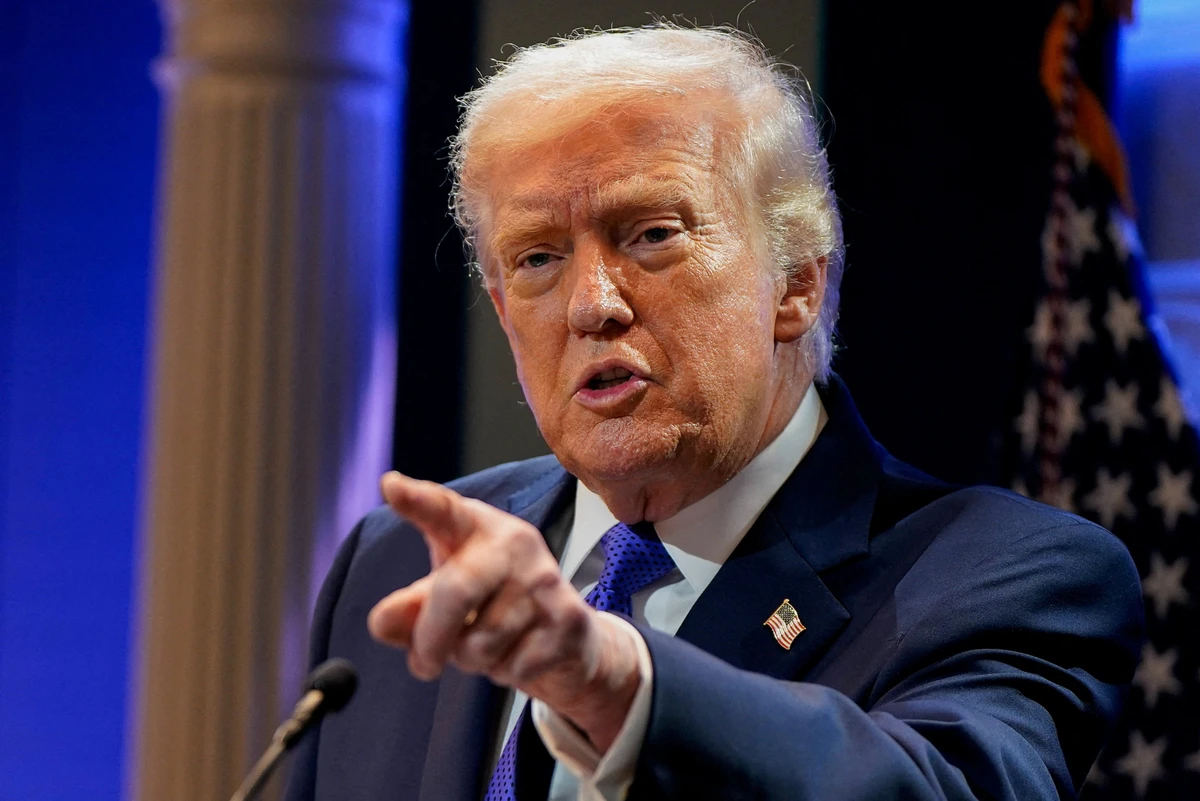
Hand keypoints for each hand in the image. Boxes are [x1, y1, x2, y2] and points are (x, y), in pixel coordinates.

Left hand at [367, 471, 641, 750]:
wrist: (569, 640)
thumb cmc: (494, 609)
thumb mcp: (444, 602)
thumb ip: (409, 610)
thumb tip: (381, 622)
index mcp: (476, 528)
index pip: (443, 510)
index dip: (417, 501)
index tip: (390, 486)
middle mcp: (514, 543)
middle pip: (456, 591)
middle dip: (430, 640)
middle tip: (423, 665)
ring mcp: (545, 578)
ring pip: (481, 641)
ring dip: (471, 661)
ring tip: (487, 647)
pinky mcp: (567, 618)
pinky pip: (513, 666)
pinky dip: (504, 674)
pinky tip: (519, 656)